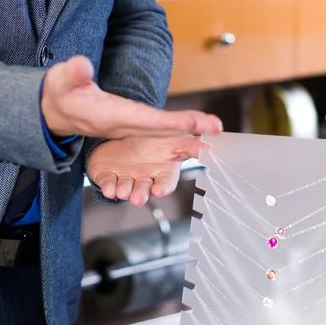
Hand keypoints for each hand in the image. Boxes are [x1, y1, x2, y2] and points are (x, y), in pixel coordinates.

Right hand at [42, 56, 223, 139]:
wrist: (55, 113)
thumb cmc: (60, 94)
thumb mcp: (61, 81)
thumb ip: (72, 73)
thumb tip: (82, 64)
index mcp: (111, 117)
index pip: (146, 120)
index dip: (170, 121)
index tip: (193, 122)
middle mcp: (123, 126)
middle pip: (161, 129)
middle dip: (189, 128)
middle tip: (218, 127)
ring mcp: (128, 128)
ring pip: (162, 131)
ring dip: (188, 129)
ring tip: (214, 127)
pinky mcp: (130, 124)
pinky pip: (158, 129)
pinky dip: (177, 128)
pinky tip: (195, 126)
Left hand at [87, 134, 202, 205]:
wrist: (126, 137)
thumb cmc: (154, 140)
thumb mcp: (174, 135)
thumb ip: (194, 133)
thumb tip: (218, 126)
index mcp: (162, 168)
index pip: (166, 181)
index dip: (163, 186)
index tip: (159, 190)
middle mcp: (146, 177)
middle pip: (145, 188)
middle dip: (142, 194)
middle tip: (138, 198)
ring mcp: (127, 177)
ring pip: (127, 188)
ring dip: (125, 191)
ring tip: (122, 191)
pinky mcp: (108, 175)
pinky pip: (107, 183)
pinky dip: (108, 186)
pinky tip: (109, 187)